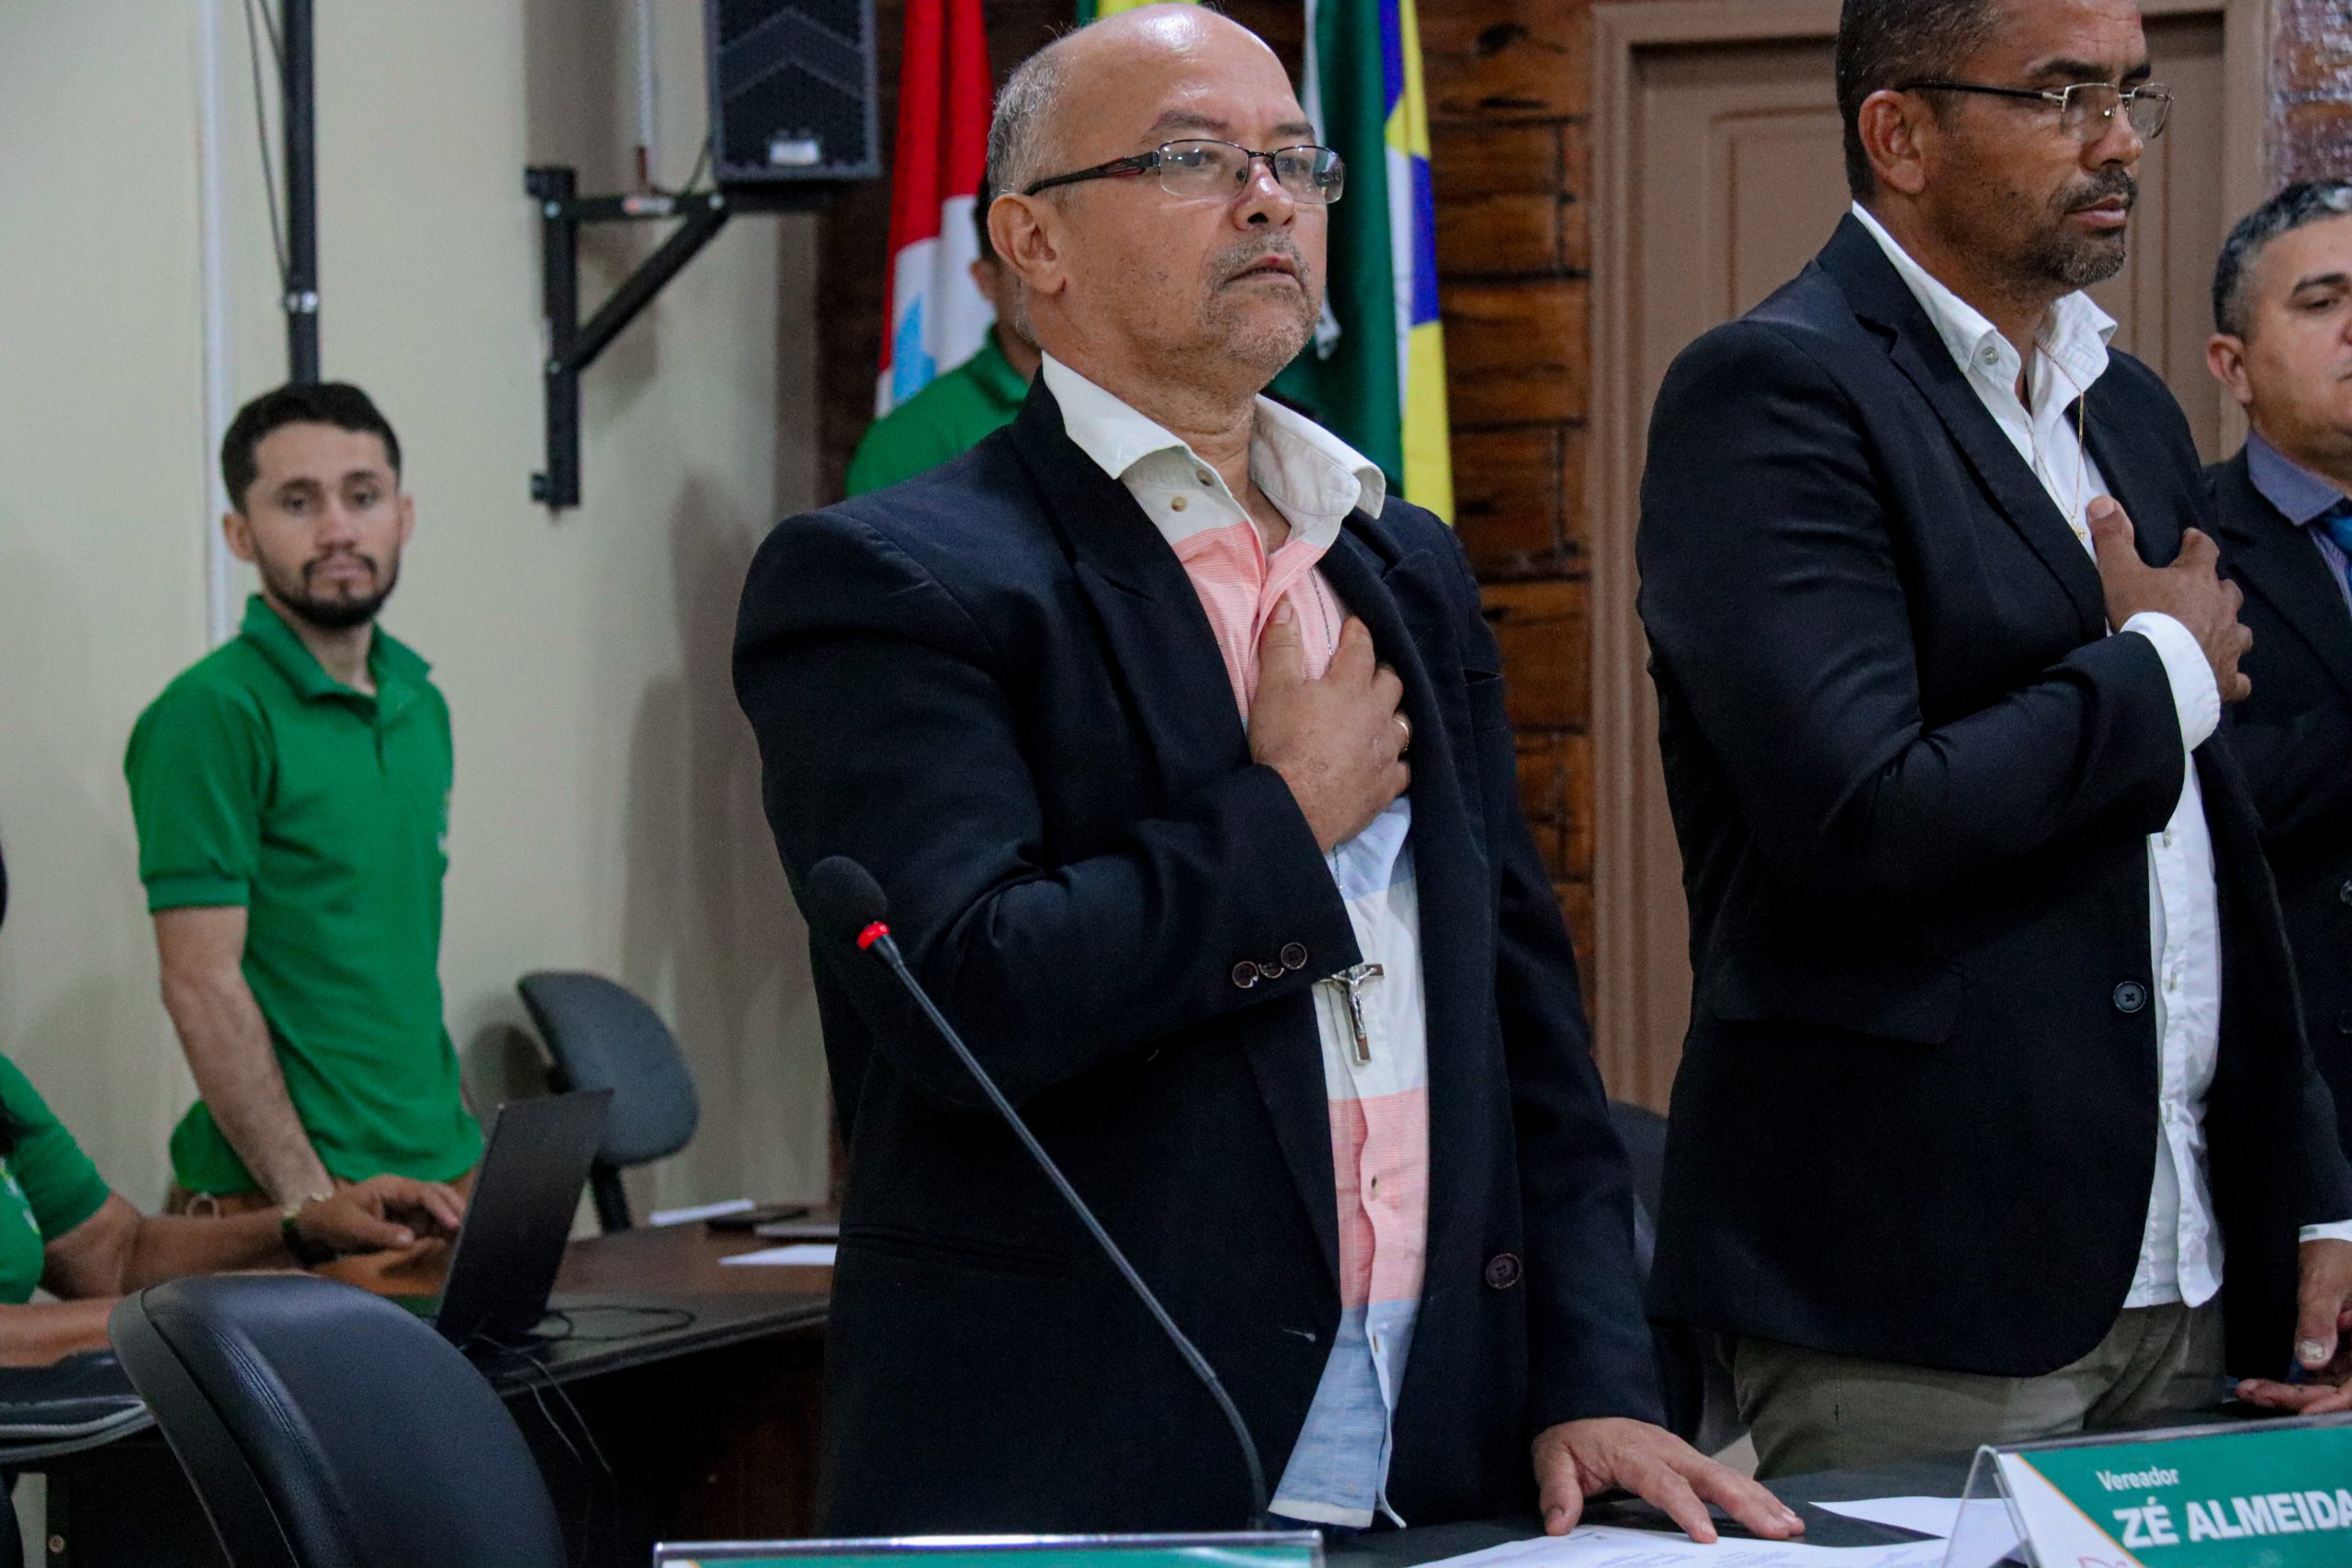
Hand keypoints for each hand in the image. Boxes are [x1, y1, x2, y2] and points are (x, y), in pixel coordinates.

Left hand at [291, 1176, 464, 1258]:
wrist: (316, 1229)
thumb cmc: (333, 1222)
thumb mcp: (353, 1228)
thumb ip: (382, 1233)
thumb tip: (412, 1240)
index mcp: (392, 1187)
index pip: (423, 1193)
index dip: (441, 1207)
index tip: (454, 1223)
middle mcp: (404, 1193)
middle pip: (437, 1194)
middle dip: (455, 1207)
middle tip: (472, 1225)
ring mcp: (407, 1207)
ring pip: (438, 1208)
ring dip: (453, 1219)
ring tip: (469, 1234)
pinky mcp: (408, 1222)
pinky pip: (431, 1223)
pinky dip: (445, 1230)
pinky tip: (456, 1240)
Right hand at [1248, 606, 1409, 851]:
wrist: (1295, 805)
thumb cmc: (1283, 742)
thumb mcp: (1274, 688)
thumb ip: (1282, 645)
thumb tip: (1285, 605)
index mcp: (1350, 686)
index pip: (1361, 649)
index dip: (1358, 634)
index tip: (1355, 625)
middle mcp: (1377, 714)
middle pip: (1392, 683)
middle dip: (1382, 672)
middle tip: (1371, 670)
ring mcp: (1386, 752)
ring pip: (1403, 724)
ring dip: (1394, 715)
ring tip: (1383, 714)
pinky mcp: (1386, 786)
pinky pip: (1403, 769)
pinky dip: (1397, 761)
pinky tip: (1389, 762)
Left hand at [1533, 1417, 1802, 1543]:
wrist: (1581, 1406)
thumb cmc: (1572, 1438)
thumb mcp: (1552, 1458)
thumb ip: (1557, 1490)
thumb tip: (1559, 1524)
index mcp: (1633, 1451)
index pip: (1663, 1482)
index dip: (1686, 1509)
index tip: (1707, 1537)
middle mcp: (1666, 1450)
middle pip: (1711, 1477)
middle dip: (1745, 1505)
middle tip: (1775, 1531)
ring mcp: (1683, 1453)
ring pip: (1728, 1476)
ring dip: (1761, 1501)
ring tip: (1791, 1526)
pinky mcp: (1692, 1462)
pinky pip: (1728, 1478)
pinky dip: (1756, 1495)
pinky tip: (1779, 1514)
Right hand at [2087, 498, 2252, 702]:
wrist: (2157, 671)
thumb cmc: (2141, 618)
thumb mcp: (2119, 574)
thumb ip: (2113, 539)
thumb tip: (2103, 501)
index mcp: (2198, 578)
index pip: (2204, 549)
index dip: (2196, 542)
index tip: (2189, 540)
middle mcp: (2221, 607)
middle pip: (2228, 590)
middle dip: (2216, 589)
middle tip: (2199, 593)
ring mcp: (2229, 643)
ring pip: (2240, 631)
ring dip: (2228, 629)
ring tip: (2214, 634)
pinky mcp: (2227, 677)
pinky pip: (2239, 678)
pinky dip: (2232, 676)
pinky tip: (2224, 678)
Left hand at [2236, 1238, 2351, 1413]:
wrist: (2321, 1237)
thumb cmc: (2332, 1253)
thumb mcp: (2325, 1283)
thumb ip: (2318, 1320)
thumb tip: (2310, 1361)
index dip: (2333, 1403)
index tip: (2302, 1411)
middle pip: (2338, 1391)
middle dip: (2297, 1399)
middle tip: (2255, 1395)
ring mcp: (2349, 1356)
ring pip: (2323, 1388)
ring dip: (2287, 1395)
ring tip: (2249, 1392)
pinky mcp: (2332, 1353)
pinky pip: (2313, 1377)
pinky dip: (2287, 1384)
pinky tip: (2259, 1387)